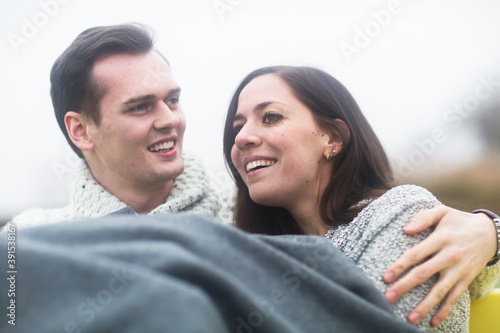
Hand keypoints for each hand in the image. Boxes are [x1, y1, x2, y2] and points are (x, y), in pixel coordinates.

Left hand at [382, 205, 496, 326]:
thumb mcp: (442, 212)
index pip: (416, 254)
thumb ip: (423, 217)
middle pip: (424, 274)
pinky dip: (445, 310)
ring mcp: (458, 270)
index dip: (400, 266)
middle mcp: (449, 256)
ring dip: (424, 305)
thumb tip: (406, 229)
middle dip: (405, 286)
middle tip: (388, 297)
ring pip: (439, 290)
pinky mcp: (466, 279)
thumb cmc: (459, 221)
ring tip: (410, 318)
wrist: (490, 232)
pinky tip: (434, 321)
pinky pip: (455, 297)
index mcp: (440, 239)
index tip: (385, 276)